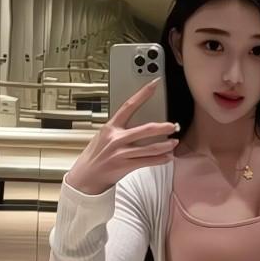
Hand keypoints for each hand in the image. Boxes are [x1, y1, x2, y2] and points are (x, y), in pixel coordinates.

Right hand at [63, 79, 178, 195]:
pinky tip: (167, 157)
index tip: (154, 84)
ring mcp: (121, 153)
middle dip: (163, 127)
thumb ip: (118, 128)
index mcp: (111, 127)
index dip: (143, 94)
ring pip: (150, 148)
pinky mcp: (125, 166)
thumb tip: (135, 119)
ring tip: (174, 143)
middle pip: (146, 129)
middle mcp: (116, 138)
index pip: (129, 106)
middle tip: (174, 125)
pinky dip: (160, 160)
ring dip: (166, 145)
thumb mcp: (103, 136)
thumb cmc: (95, 155)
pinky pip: (147, 162)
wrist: (85, 176)